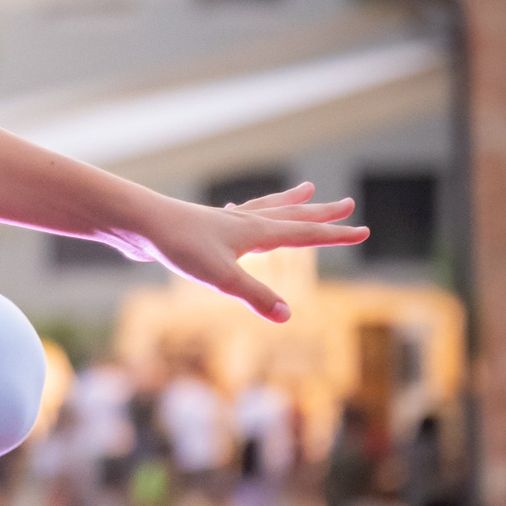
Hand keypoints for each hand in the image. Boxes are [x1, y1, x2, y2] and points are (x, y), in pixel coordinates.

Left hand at [118, 184, 367, 321]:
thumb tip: (288, 315)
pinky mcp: (206, 226)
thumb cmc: (180, 246)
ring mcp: (225, 222)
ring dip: (291, 202)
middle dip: (321, 213)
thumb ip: (255, 295)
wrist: (141, 224)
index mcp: (257, 232)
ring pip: (267, 208)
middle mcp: (245, 222)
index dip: (336, 236)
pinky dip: (251, 211)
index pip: (306, 234)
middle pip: (292, 214)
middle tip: (347, 202)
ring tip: (307, 190)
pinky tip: (238, 213)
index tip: (364, 230)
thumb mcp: (221, 277)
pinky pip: (239, 215)